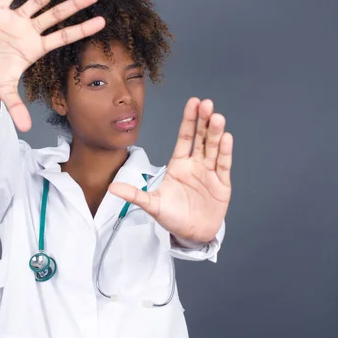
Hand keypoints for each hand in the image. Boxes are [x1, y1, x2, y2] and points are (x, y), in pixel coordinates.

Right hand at [0, 0, 104, 131]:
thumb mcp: (5, 91)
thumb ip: (16, 107)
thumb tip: (25, 128)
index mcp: (35, 48)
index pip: (64, 37)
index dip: (82, 30)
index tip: (102, 23)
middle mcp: (30, 31)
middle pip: (56, 15)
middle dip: (74, 5)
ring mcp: (15, 20)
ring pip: (37, 0)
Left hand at [109, 98, 232, 241]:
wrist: (191, 234)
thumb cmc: (172, 217)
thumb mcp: (152, 204)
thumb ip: (134, 194)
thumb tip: (111, 188)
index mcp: (178, 164)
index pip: (185, 137)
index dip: (189, 120)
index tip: (193, 102)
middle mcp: (195, 165)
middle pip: (201, 138)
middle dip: (204, 121)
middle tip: (207, 104)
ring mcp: (209, 173)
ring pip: (213, 149)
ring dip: (216, 133)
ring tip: (217, 118)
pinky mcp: (221, 185)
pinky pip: (223, 165)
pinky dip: (225, 152)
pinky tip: (226, 138)